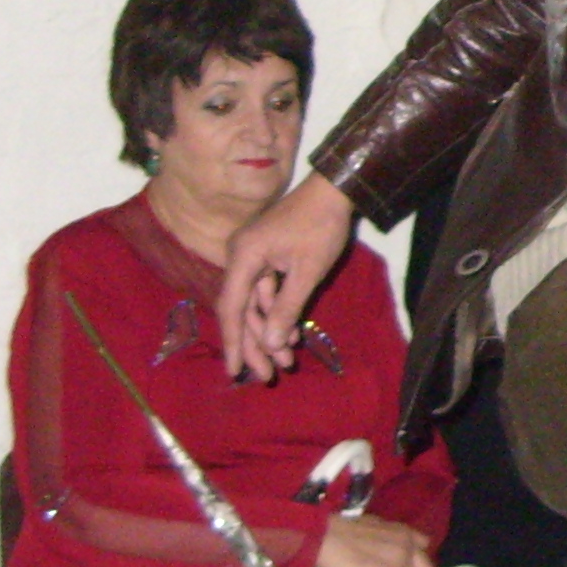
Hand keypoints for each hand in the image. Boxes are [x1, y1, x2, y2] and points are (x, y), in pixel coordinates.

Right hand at [217, 173, 356, 382]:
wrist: (334, 190)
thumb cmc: (321, 227)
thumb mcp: (307, 272)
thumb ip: (286, 308)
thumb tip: (270, 344)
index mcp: (243, 257)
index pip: (232, 308)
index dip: (233, 342)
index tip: (234, 372)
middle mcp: (240, 257)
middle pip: (242, 310)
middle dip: (255, 344)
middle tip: (269, 376)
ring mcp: (252, 257)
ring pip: (255, 304)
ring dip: (270, 331)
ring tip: (287, 361)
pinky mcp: (266, 257)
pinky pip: (266, 291)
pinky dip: (277, 312)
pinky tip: (291, 335)